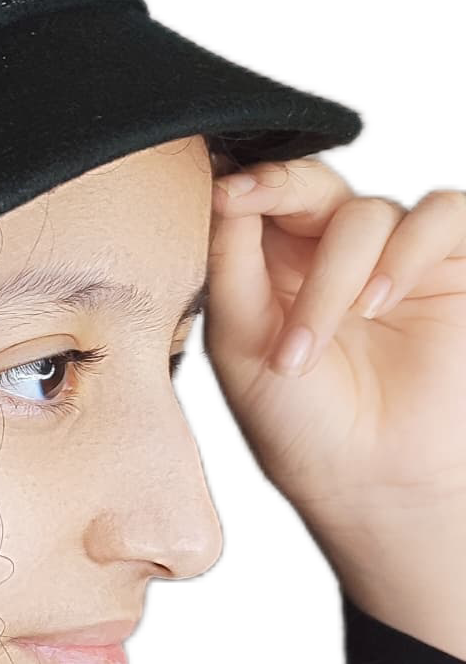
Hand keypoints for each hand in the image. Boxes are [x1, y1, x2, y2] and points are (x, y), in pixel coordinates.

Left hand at [204, 157, 465, 541]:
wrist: (372, 481)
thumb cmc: (302, 425)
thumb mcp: (242, 342)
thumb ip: (231, 263)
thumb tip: (222, 186)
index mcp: (276, 265)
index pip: (263, 197)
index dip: (246, 181)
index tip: (222, 190)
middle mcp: (335, 252)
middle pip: (313, 184)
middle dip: (280, 193)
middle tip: (243, 204)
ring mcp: (396, 256)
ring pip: (367, 211)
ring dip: (336, 271)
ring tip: (315, 340)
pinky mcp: (455, 265)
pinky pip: (442, 215)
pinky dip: (408, 250)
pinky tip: (378, 303)